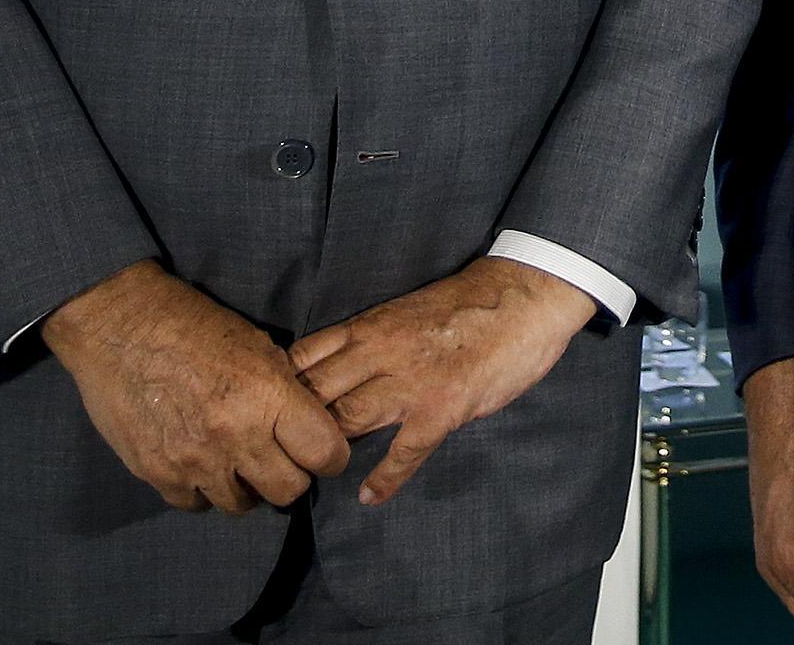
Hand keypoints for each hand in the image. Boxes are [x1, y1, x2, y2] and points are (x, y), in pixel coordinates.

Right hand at [41, 259, 348, 513]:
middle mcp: (234, 434)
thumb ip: (284, 390)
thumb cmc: (192, 325)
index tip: (323, 451)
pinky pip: (195, 504)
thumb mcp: (255, 345)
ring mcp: (193, 459)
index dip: (331, 455)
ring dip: (245, 487)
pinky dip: (202, 489)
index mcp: (266, 395)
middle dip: (291, 477)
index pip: (324, 452)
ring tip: (236, 461)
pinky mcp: (157, 473)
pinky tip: (199, 463)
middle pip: (288, 491)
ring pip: (241, 505)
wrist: (119, 325)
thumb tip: (307, 424)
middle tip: (280, 459)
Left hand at [290, 254, 597, 505]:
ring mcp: (410, 383)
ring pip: (347, 420)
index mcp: (370, 325)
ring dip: (328, 449)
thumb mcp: (405, 310)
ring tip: (317, 473)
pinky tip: (368, 496)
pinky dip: (383, 479)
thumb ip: (373, 338)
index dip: (281, 387)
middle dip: (293, 424)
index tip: (270, 410)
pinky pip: (403, 453)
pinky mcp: (441, 409)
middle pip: (315, 393)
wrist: (523, 296)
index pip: (304, 357)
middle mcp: (380, 352)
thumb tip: (342, 369)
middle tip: (283, 452)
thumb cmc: (468, 302)